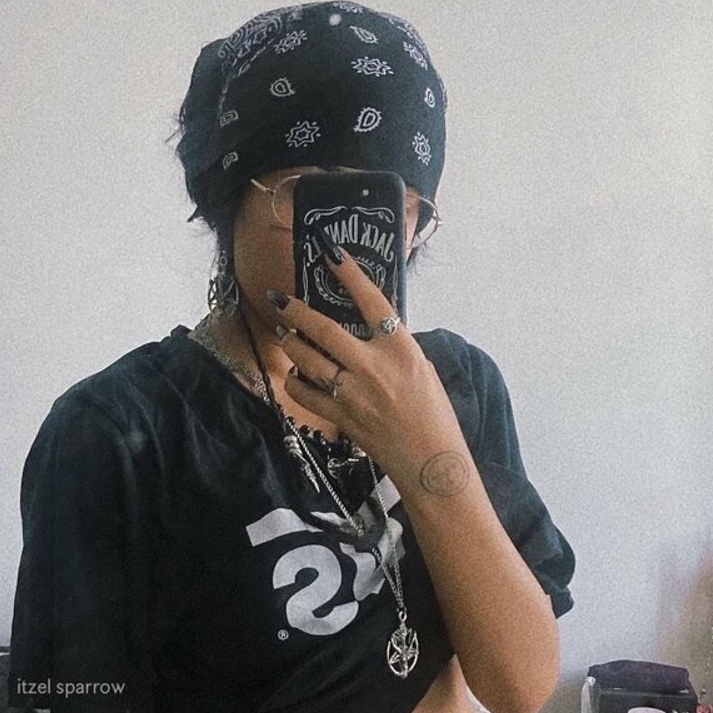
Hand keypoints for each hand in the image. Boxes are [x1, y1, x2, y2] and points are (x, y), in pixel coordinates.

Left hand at [271, 251, 468, 492]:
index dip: (349, 274)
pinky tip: (297, 376)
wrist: (430, 460)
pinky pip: (305, 394)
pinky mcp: (341, 417)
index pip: (371, 300)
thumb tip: (369, 329)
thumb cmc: (433, 413)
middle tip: (279, 299)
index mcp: (400, 348)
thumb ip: (393, 346)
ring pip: (307, 360)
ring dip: (291, 343)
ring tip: (284, 334)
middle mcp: (373, 366)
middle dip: (296, 311)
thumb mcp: (421, 367)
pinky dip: (296, 382)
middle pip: (324, 330)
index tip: (329, 252)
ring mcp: (353, 393)